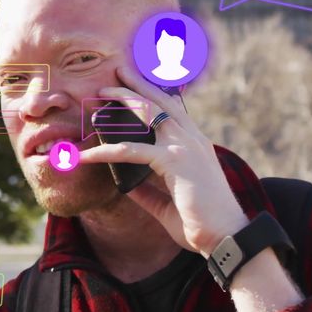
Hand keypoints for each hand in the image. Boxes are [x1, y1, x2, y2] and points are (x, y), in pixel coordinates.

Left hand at [80, 66, 248, 256]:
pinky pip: (131, 150)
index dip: (154, 94)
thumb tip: (124, 184)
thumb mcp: (167, 204)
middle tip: (116, 73)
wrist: (226, 237)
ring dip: (123, 100)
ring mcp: (185, 147)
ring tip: (100, 94)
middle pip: (161, 101)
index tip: (135, 84)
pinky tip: (85, 156)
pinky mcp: (174, 161)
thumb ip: (147, 191)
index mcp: (195, 145)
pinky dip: (105, 152)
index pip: (174, 110)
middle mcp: (192, 139)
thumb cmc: (202, 223)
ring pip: (149, 113)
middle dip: (137, 85)